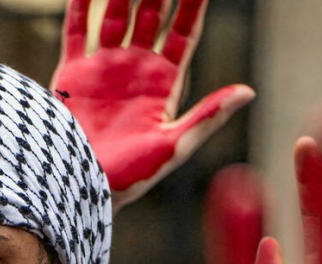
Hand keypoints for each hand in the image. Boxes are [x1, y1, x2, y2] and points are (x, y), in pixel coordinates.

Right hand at [51, 0, 253, 209]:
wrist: (80, 188)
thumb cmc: (131, 177)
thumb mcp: (174, 147)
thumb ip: (208, 116)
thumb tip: (249, 92)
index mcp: (163, 85)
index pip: (184, 33)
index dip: (194, 5)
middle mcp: (135, 70)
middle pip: (153, 15)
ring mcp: (104, 69)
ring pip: (117, 15)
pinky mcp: (73, 74)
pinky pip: (77, 30)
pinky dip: (81, 5)